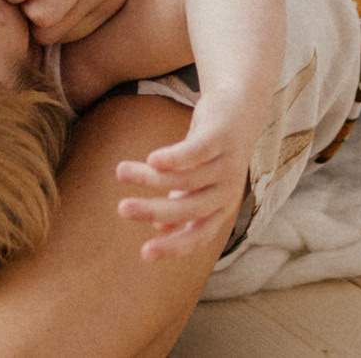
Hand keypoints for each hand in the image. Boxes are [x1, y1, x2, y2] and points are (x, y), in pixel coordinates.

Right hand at [114, 99, 255, 259]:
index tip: (143, 254)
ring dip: (149, 177)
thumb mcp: (199, 179)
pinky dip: (174, 158)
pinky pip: (197, 152)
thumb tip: (161, 229)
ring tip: (120, 171)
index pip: (199, 235)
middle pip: (190, 209)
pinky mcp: (222, 137)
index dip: (173, 247)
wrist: (240, 106)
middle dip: (153, 211)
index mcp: (221, 207)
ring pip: (186, 178)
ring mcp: (228, 163)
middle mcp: (228, 190)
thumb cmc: (214, 149)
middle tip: (121, 209)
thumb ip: (183, 201)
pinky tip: (152, 159)